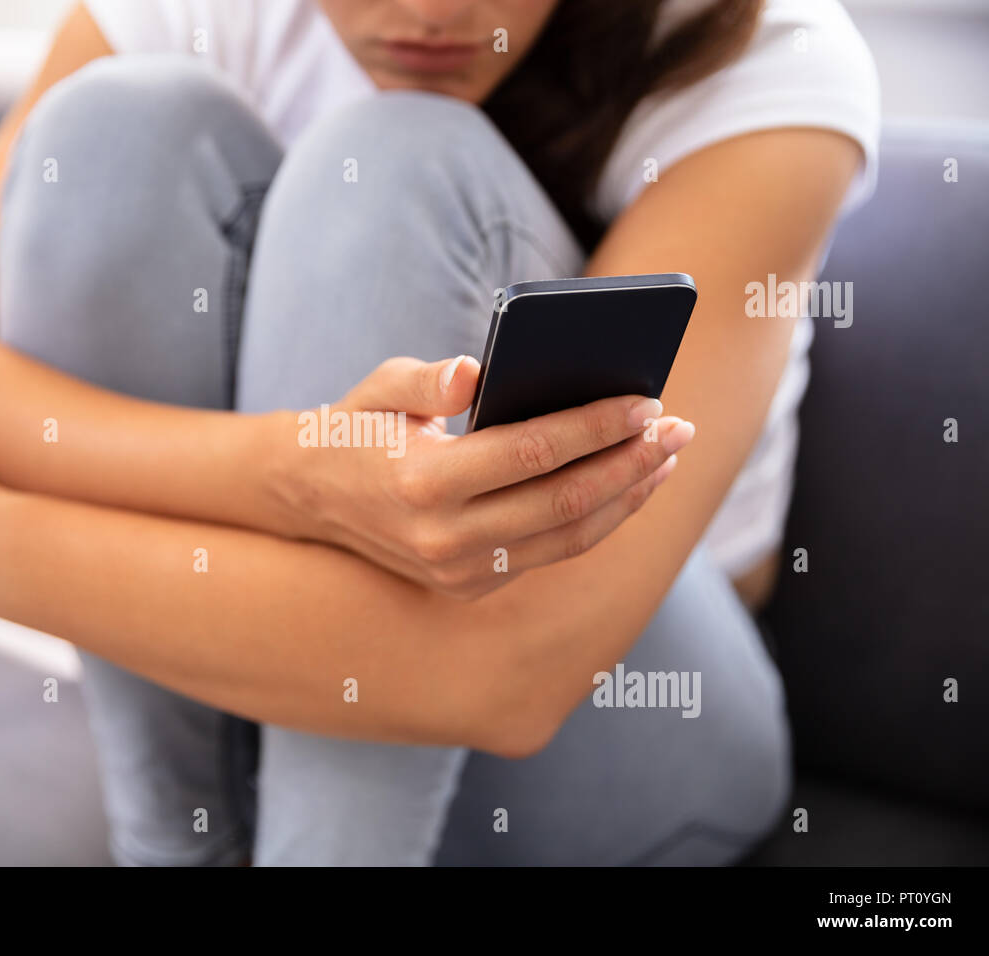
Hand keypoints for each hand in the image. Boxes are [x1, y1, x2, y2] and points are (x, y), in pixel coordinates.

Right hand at [282, 354, 694, 598]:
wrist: (309, 499)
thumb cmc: (355, 428)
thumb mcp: (378, 388)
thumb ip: (426, 379)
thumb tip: (472, 374)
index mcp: (422, 481)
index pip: (532, 452)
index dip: (596, 426)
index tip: (646, 400)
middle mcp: (443, 538)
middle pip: (566, 501)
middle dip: (632, 462)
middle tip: (678, 428)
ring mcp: (458, 571)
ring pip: (569, 538)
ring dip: (628, 498)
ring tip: (666, 458)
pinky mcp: (469, 585)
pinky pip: (552, 553)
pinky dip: (599, 520)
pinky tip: (627, 487)